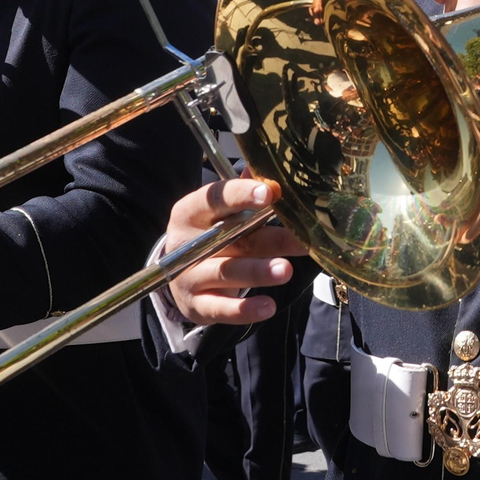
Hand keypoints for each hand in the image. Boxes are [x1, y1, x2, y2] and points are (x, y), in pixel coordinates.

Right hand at [163, 178, 307, 325]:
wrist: (179, 271)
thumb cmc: (211, 233)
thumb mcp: (221, 211)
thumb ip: (245, 191)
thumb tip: (272, 171)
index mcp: (191, 211)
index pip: (214, 198)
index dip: (241, 195)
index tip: (269, 193)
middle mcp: (186, 243)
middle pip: (230, 237)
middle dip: (268, 238)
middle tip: (300, 238)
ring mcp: (189, 275)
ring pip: (226, 272)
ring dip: (257, 271)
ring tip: (285, 271)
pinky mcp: (196, 305)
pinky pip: (221, 309)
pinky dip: (245, 309)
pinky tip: (268, 307)